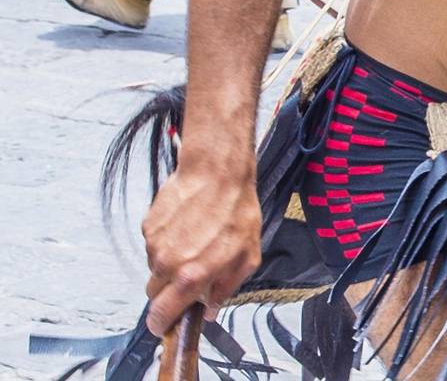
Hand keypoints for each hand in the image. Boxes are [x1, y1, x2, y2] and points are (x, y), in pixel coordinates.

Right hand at [140, 160, 261, 335]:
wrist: (216, 173)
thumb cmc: (235, 211)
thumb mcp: (247, 256)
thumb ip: (227, 288)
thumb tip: (211, 310)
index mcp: (191, 276)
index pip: (161, 315)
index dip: (161, 324)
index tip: (165, 326)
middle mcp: (167, 263)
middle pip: (154, 294)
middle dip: (169, 292)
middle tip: (191, 276)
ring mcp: (154, 245)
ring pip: (155, 268)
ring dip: (170, 264)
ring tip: (196, 241)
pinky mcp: (148, 227)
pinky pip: (154, 246)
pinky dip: (167, 243)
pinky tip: (187, 227)